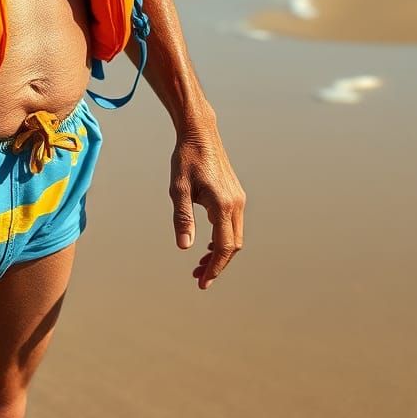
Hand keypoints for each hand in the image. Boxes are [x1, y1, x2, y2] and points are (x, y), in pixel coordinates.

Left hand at [168, 120, 245, 288]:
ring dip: (219, 253)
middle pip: (233, 246)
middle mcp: (236, 204)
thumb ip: (182, 218)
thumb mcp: (178, 189)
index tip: (202, 283)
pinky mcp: (235, 195)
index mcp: (223, 205)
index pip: (223, 247)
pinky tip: (207, 244)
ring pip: (235, 236)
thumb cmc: (186, 159)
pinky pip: (233, 224)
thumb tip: (184, 247)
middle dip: (217, 264)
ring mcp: (238, 199)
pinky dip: (223, 239)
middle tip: (198, 278)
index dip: (214, 267)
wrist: (200, 134)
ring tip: (200, 265)